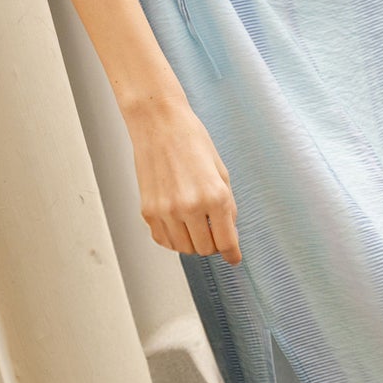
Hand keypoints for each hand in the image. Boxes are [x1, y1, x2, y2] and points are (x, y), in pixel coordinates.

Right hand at [125, 94, 241, 263]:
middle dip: (212, 245)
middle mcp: (190, 206)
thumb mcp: (221, 171)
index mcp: (214, 196)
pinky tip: (178, 224)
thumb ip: (227, 205)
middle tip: (213, 231)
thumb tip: (229, 231)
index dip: (232, 254)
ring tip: (194, 224)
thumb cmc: (191, 140)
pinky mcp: (148, 211)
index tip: (234, 258)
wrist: (158, 124)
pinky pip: (163, 240)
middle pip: (205, 249)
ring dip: (192, 242)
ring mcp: (166, 211)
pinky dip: (173, 238)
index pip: (226, 242)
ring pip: (183, 248)